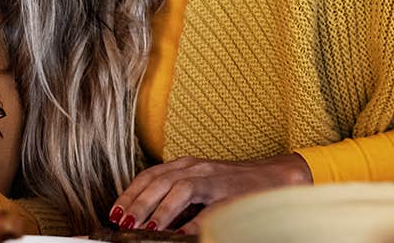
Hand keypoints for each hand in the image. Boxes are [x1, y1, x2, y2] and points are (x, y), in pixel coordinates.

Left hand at [108, 154, 311, 233]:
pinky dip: (175, 211)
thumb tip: (158, 226)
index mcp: (187, 166)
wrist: (278, 179)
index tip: (114, 212)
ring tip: (136, 226)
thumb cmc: (241, 190)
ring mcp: (208, 173)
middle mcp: (194, 165)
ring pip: (170, 185)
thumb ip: (182, 207)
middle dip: (133, 201)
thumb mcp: (205, 197)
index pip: (150, 175)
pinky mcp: (221, 185)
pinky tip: (166, 227)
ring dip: (150, 207)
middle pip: (154, 179)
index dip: (130, 192)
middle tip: (119, 221)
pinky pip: (193, 196)